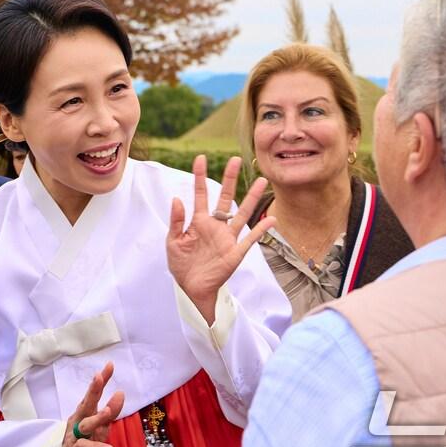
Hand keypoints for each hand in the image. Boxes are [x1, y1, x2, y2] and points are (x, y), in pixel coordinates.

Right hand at [60, 362, 124, 446]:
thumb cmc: (82, 445)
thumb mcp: (98, 428)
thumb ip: (109, 413)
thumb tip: (120, 392)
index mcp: (83, 414)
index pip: (92, 395)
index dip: (101, 381)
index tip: (110, 365)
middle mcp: (78, 422)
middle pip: (86, 404)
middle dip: (92, 390)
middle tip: (99, 376)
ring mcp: (74, 437)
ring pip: (86, 425)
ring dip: (97, 418)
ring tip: (107, 411)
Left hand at [166, 156, 273, 323]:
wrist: (190, 288)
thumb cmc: (181, 265)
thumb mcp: (173, 242)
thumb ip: (176, 221)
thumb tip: (176, 198)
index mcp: (199, 221)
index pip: (201, 194)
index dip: (200, 177)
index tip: (200, 158)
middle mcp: (216, 226)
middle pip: (225, 198)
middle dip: (230, 179)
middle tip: (236, 159)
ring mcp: (227, 238)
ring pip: (242, 214)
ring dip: (252, 198)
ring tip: (262, 181)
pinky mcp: (235, 253)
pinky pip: (250, 239)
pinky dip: (261, 230)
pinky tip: (272, 220)